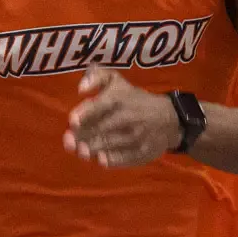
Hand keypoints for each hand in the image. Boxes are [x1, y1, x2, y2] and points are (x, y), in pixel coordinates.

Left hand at [63, 65, 182, 167]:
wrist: (168, 118)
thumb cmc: (133, 99)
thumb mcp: (117, 81)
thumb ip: (97, 77)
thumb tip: (81, 88)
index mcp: (120, 98)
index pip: (101, 105)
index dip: (86, 113)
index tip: (73, 121)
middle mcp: (128, 117)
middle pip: (101, 128)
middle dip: (83, 136)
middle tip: (69, 142)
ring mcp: (136, 136)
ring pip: (110, 144)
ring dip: (93, 149)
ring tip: (81, 151)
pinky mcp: (142, 152)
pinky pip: (125, 157)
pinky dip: (112, 159)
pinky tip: (101, 159)